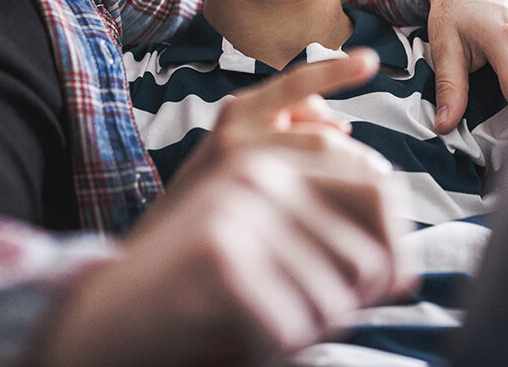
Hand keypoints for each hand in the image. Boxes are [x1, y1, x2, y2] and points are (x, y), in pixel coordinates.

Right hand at [44, 52, 409, 365]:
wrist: (102, 318)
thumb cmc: (193, 293)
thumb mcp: (262, 248)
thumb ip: (324, 238)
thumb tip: (404, 273)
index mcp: (270, 160)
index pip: (378, 186)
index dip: (394, 249)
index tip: (395, 285)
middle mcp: (257, 173)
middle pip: (368, 255)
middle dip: (350, 304)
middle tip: (302, 320)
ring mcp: (237, 211)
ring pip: (334, 302)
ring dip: (304, 334)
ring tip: (256, 326)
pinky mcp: (221, 259)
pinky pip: (291, 331)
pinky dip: (269, 352)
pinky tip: (234, 340)